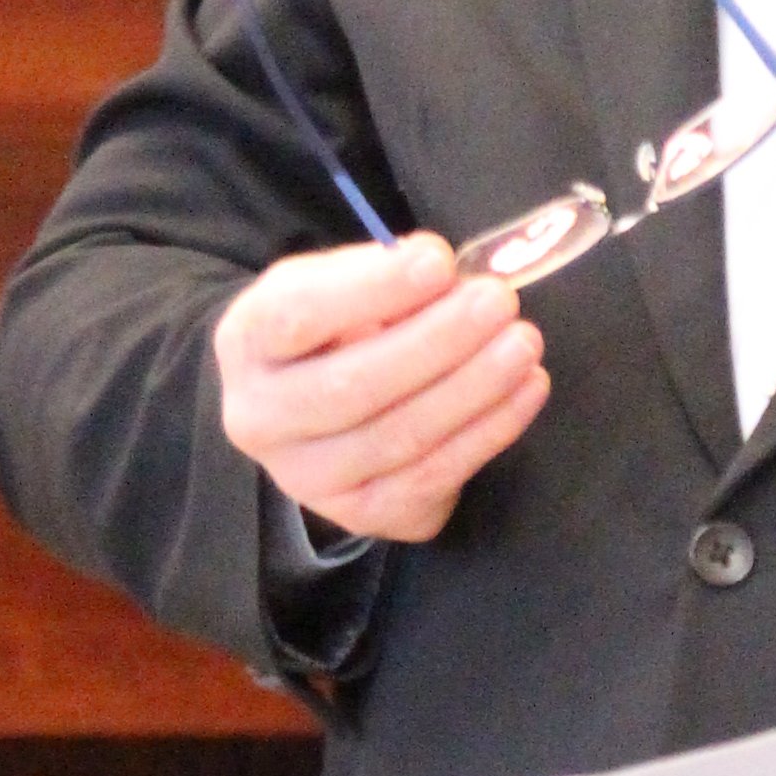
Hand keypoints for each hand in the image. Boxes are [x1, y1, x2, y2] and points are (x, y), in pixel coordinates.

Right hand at [212, 234, 547, 544]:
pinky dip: (488, 433)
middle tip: (498, 303)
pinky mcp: (360, 515)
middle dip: (436, 343)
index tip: (438, 260)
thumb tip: (446, 275)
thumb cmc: (331, 331)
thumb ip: (380, 276)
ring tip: (523, 344)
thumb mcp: (336, 284)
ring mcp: (307, 479)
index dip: (372, 288)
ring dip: (473, 389)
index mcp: (248, 344)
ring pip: (397, 440)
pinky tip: (527, 390)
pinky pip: (431, 480)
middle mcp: (261, 421)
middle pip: (351, 388)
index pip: (298, 316)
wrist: (306, 405)